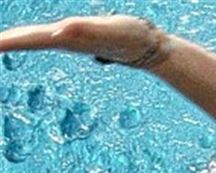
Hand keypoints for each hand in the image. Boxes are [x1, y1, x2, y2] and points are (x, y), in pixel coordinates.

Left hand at [0, 16, 167, 68]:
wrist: (147, 47)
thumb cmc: (130, 36)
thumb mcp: (109, 29)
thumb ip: (83, 29)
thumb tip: (58, 29)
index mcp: (65, 38)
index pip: (28, 39)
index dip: (6, 42)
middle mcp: (63, 39)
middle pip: (26, 40)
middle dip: (4, 43)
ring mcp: (69, 38)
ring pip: (33, 39)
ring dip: (13, 41)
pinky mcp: (77, 35)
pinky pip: (45, 37)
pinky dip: (29, 39)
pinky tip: (21, 39)